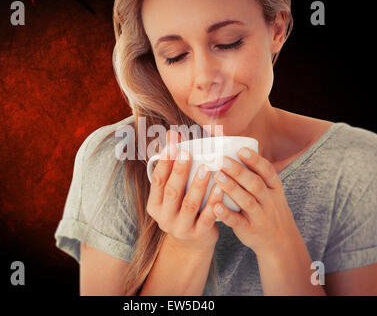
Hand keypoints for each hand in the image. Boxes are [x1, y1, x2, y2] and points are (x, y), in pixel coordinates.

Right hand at [146, 130, 221, 254]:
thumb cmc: (183, 208)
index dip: (164, 162)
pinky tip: (220, 188)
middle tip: (188, 153)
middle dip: (179, 171)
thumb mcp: (172, 194)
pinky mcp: (198, 234)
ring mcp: (181, 228)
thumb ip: (172, 170)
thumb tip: (172, 134)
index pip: (157, 180)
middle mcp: (164, 217)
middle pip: (172, 192)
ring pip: (189, 204)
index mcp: (155, 204)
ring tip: (207, 168)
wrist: (192, 243)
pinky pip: (207, 217)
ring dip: (198, 185)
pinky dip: (214, 202)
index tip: (172, 144)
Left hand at [212, 147, 303, 255]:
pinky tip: (215, 206)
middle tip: (222, 160)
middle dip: (239, 171)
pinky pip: (237, 222)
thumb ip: (257, 176)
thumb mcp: (271, 193)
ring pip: (247, 201)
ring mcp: (260, 217)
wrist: (281, 242)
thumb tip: (236, 152)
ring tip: (217, 176)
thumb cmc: (269, 210)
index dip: (255, 160)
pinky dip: (226, 214)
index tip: (241, 150)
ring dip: (232, 188)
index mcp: (274, 189)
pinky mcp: (249, 230)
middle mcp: (269, 202)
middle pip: (255, 184)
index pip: (267, 172)